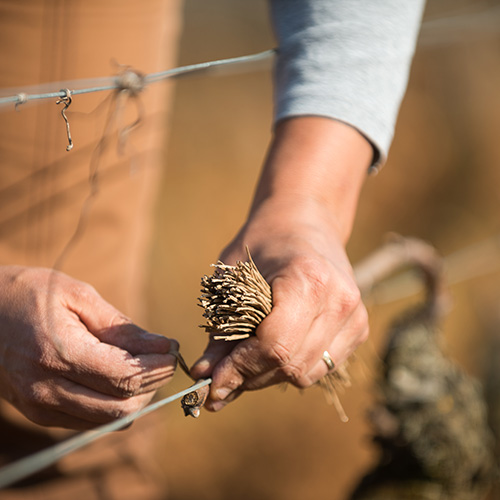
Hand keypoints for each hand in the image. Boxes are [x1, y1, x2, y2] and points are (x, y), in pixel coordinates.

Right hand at [0, 266, 177, 428]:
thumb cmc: (31, 293)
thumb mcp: (80, 296)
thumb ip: (122, 327)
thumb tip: (163, 346)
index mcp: (58, 353)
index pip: (124, 377)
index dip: (157, 368)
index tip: (173, 350)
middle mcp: (47, 389)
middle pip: (120, 407)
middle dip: (152, 385)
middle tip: (162, 359)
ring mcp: (39, 406)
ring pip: (107, 421)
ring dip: (136, 398)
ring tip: (144, 367)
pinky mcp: (38, 413)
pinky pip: (89, 421)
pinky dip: (114, 405)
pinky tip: (120, 379)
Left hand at [191, 198, 367, 410]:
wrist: (307, 222)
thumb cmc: (263, 242)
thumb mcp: (233, 277)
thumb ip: (221, 328)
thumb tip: (203, 378)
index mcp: (308, 280)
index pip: (275, 346)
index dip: (240, 370)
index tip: (211, 382)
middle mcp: (340, 301)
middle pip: (291, 365)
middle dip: (249, 378)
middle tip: (219, 378)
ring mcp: (355, 316)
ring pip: (306, 374)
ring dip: (269, 376)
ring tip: (243, 364)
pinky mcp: (359, 328)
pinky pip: (320, 367)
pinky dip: (291, 367)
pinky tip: (270, 353)